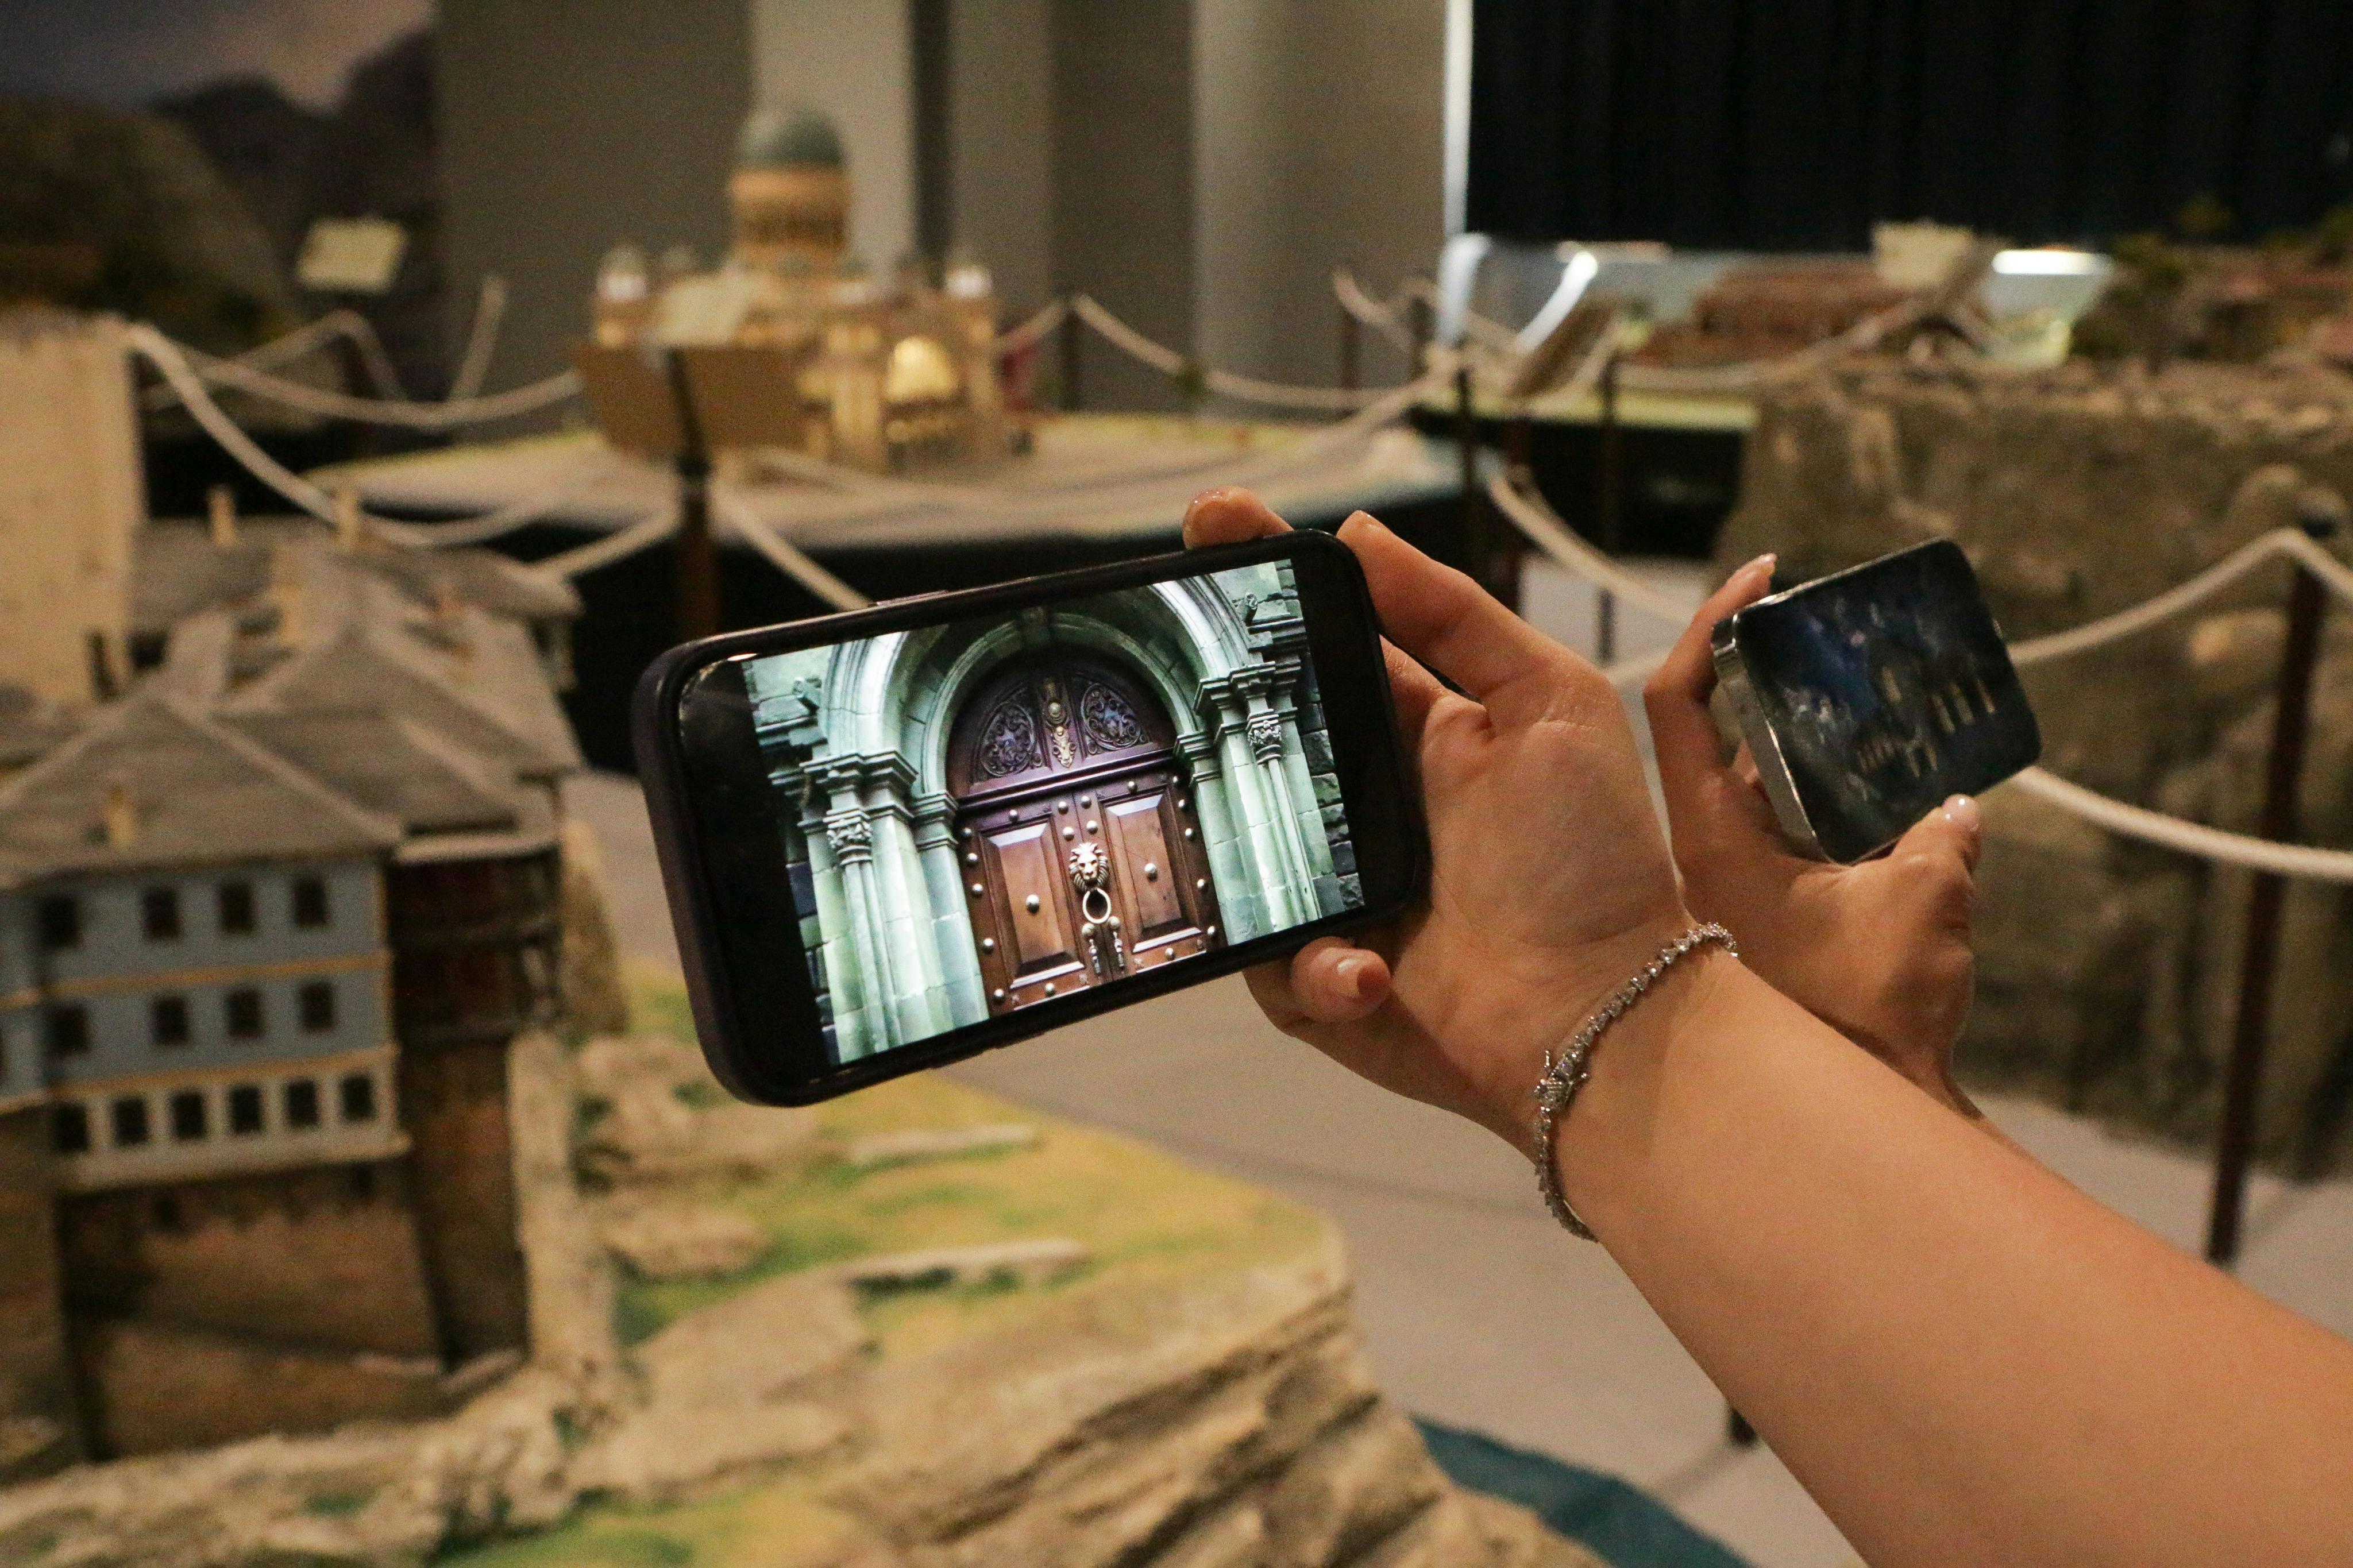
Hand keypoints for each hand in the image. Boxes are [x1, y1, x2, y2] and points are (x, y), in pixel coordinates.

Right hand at [1182, 489, 1695, 1152]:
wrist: (1603, 1008)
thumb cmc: (1593, 855)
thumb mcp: (1551, 701)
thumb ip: (1457, 613)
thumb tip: (1358, 531)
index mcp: (1411, 730)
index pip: (1320, 641)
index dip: (1263, 581)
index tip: (1213, 520)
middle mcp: (1359, 803)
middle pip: (1249, 735)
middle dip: (1196, 701)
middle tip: (1157, 664)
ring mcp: (1331, 890)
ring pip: (1236, 849)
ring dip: (1249, 851)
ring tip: (1308, 870)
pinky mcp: (1318, 978)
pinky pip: (1268, 961)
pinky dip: (1312, 966)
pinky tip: (1370, 969)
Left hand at [1643, 555, 1985, 1115]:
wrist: (1831, 1129)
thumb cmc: (1860, 1022)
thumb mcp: (1919, 914)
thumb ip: (1942, 849)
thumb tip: (1957, 810)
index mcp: (1707, 835)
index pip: (1682, 699)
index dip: (1714, 625)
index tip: (1763, 574)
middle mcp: (1697, 860)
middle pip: (1716, 740)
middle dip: (1772, 687)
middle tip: (1831, 642)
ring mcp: (1716, 897)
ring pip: (1751, 797)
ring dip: (1803, 756)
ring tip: (1865, 710)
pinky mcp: (1748, 934)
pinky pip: (1777, 850)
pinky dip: (1821, 819)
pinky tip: (1882, 807)